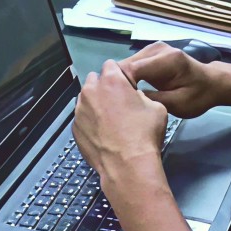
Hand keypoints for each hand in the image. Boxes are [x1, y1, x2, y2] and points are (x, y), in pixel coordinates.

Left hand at [73, 60, 167, 199]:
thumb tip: (133, 98)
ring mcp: (79, 110)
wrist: (127, 165)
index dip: (119, 75)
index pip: (111, 65)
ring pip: (86, 99)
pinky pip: (82, 118)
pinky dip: (89, 122)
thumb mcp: (156, 106)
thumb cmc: (144, 134)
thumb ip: (140, 95)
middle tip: (118, 103)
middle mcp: (90, 91)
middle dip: (104, 87)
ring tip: (109, 121)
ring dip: (95, 104)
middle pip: (95, 80)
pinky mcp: (74, 128)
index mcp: (111, 80)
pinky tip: (102, 134)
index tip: (125, 86)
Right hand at [119, 43, 221, 118]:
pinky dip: (129, 77)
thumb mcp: (178, 104)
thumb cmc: (198, 96)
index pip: (133, 69)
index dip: (122, 85)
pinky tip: (131, 91)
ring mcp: (153, 48)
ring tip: (124, 99)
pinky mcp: (150, 52)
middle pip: (127, 64)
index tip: (119, 103)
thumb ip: (152, 99)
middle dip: (120, 83)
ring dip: (123, 80)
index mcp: (168, 60)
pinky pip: (132, 65)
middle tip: (119, 104)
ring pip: (127, 64)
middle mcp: (158, 49)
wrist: (211, 83)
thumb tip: (128, 97)